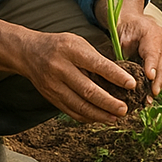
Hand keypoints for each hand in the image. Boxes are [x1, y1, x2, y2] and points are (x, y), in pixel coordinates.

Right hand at [16, 29, 137, 123]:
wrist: (29, 53)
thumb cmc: (60, 45)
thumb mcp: (78, 43)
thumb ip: (96, 58)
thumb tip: (119, 76)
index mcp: (72, 51)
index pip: (98, 65)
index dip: (116, 76)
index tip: (132, 84)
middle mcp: (61, 69)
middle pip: (88, 90)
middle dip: (109, 102)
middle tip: (125, 109)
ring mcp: (54, 85)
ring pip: (79, 105)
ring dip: (99, 114)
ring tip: (115, 117)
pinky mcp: (51, 97)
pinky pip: (70, 111)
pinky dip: (86, 117)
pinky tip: (98, 118)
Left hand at [117, 9, 161, 96]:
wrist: (135, 20)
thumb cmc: (127, 28)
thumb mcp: (122, 37)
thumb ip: (124, 53)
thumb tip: (122, 74)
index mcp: (152, 32)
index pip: (153, 51)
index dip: (152, 65)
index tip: (150, 77)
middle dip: (157, 80)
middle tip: (151, 95)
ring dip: (157, 84)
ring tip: (150, 99)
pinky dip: (157, 82)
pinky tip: (150, 94)